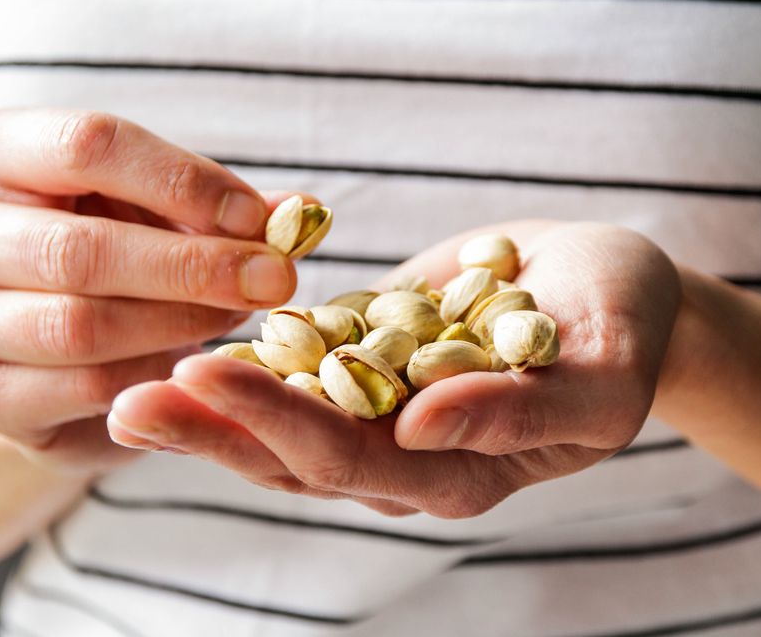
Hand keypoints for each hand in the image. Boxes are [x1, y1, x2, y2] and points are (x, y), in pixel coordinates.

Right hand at [0, 108, 301, 473]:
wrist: (35, 323)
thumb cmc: (106, 239)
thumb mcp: (149, 204)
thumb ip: (216, 206)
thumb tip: (302, 214)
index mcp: (0, 154)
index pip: (88, 146)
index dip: (185, 182)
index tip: (257, 219)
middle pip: (80, 249)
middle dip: (195, 269)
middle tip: (275, 279)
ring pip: (80, 328)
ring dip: (182, 324)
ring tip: (237, 314)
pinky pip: (84, 390)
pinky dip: (156, 377)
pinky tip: (194, 361)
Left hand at [108, 222, 680, 516]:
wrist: (618, 286)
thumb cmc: (627, 331)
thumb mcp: (601, 376)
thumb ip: (522, 411)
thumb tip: (422, 426)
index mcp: (460, 473)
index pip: (355, 462)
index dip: (277, 425)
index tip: (203, 377)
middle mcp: (409, 452)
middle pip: (296, 453)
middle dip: (216, 429)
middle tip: (132, 400)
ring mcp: (386, 403)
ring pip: (285, 415)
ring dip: (213, 402)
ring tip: (133, 381)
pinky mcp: (373, 352)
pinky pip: (303, 359)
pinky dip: (250, 354)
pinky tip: (190, 336)